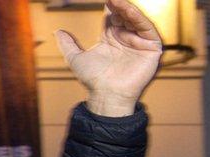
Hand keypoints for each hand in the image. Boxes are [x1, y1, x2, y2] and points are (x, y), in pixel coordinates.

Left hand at [57, 0, 162, 117]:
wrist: (106, 95)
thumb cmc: (92, 80)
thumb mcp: (75, 58)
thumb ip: (67, 44)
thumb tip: (57, 31)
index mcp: (111, 38)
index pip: (112, 16)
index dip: (108, 6)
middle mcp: (126, 37)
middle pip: (124, 15)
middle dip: (118, 5)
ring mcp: (139, 41)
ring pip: (136, 19)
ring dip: (127, 8)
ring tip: (117, 0)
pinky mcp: (152, 47)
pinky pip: (147, 28)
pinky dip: (138, 18)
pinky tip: (129, 10)